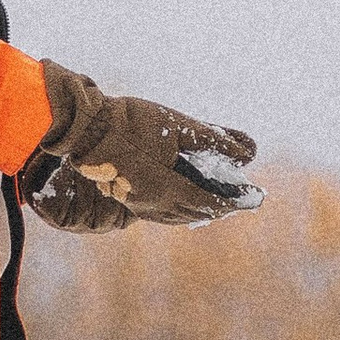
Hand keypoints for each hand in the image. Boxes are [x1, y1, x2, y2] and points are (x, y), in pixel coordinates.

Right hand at [23, 63, 260, 229]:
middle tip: (239, 196)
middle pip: (197, 212)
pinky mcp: (127, 199)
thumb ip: (215, 140)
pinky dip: (180, 209)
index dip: (236, 200)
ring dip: (201, 209)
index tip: (254, 196)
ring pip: (179, 216)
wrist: (86, 128)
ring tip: (216, 200)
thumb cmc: (132, 123)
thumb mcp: (179, 126)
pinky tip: (183, 200)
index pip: (214, 202)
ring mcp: (139, 204)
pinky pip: (161, 214)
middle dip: (221, 205)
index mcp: (171, 190)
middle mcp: (156, 205)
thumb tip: (249, 152)